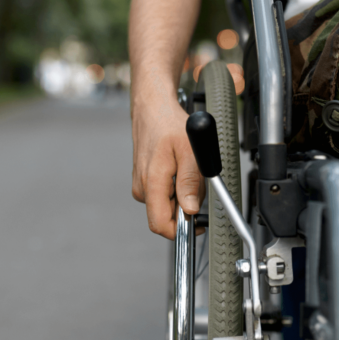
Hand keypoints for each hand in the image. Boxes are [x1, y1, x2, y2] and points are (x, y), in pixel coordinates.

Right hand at [131, 63, 244, 238]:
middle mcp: (142, 187)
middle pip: (165, 216)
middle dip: (185, 209)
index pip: (160, 224)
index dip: (181, 230)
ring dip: (181, 196)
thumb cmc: (169, 125)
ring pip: (165, 205)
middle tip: (197, 185)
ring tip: (188, 170)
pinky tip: (179, 169)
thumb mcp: (190, 151)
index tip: (198, 224)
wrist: (152, 109)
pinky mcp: (143, 180)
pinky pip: (162, 195)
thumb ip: (189, 182)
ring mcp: (141, 184)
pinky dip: (175, 188)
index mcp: (152, 182)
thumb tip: (190, 209)